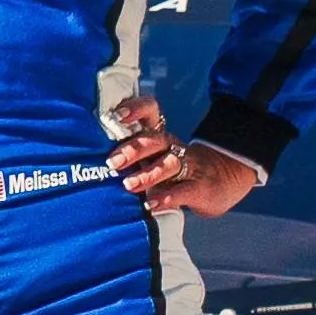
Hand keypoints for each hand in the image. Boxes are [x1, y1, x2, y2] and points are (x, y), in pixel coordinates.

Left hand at [105, 90, 263, 218]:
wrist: (225, 179)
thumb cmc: (177, 171)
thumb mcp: (155, 159)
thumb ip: (131, 158)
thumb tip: (90, 162)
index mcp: (161, 137)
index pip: (151, 112)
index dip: (136, 109)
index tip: (118, 115)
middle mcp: (173, 147)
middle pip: (155, 139)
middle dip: (132, 149)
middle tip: (112, 162)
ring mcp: (189, 166)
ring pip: (169, 164)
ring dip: (147, 174)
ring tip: (129, 185)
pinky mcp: (200, 187)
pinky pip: (183, 191)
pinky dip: (167, 198)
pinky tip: (152, 204)